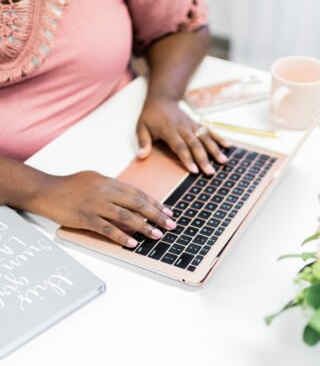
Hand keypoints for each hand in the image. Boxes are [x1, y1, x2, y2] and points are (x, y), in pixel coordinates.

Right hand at [35, 171, 174, 247]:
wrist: (45, 190)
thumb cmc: (70, 185)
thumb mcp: (95, 179)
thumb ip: (113, 187)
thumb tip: (131, 198)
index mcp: (110, 182)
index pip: (138, 193)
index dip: (155, 203)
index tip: (168, 212)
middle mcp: (106, 192)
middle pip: (137, 204)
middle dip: (157, 215)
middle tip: (170, 225)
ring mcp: (96, 205)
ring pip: (126, 216)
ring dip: (144, 227)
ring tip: (157, 235)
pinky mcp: (85, 218)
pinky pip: (107, 229)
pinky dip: (121, 236)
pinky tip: (132, 243)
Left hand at [136, 98, 229, 173]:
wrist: (162, 99)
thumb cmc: (151, 116)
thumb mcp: (141, 127)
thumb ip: (143, 142)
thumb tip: (141, 156)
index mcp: (169, 130)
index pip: (180, 146)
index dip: (187, 158)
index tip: (194, 170)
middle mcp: (183, 128)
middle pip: (195, 144)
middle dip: (204, 158)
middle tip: (211, 172)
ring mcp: (192, 125)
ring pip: (205, 138)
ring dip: (215, 150)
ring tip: (223, 161)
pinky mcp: (196, 124)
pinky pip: (209, 131)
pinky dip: (218, 138)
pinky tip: (227, 146)